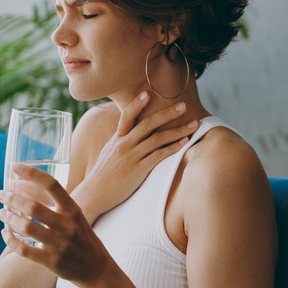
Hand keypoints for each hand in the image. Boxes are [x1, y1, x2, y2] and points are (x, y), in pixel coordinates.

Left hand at [0, 163, 109, 283]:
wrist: (97, 270)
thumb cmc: (81, 238)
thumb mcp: (74, 217)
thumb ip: (54, 203)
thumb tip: (23, 185)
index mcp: (73, 210)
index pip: (51, 184)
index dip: (31, 173)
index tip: (14, 167)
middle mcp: (68, 225)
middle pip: (32, 206)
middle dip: (11, 198)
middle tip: (1, 194)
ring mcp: (60, 245)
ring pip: (26, 227)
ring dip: (8, 217)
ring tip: (1, 213)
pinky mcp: (52, 262)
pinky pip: (24, 250)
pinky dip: (10, 240)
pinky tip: (5, 233)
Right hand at [74, 91, 199, 217]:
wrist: (93, 194)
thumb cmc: (102, 176)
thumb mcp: (109, 154)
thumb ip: (120, 143)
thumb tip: (129, 135)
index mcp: (116, 139)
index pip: (126, 116)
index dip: (137, 104)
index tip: (148, 93)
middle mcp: (124, 144)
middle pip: (147, 124)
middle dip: (167, 113)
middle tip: (183, 106)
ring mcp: (131, 157)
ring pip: (157, 138)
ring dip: (178, 130)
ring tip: (194, 124)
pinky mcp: (138, 170)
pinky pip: (158, 155)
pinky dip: (173, 148)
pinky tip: (184, 143)